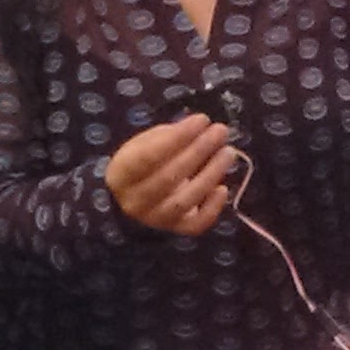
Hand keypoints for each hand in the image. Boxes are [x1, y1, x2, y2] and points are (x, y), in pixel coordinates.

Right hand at [106, 115, 235, 234]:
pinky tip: (223, 189)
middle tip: (220, 131)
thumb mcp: (145, 143)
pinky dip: (212, 208)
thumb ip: (169, 136)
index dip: (177, 137)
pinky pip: (195, 225)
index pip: (148, 156)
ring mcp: (155, 219)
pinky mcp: (175, 230)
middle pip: (168, 177)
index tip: (202, 120)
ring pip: (184, 201)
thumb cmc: (142, 164)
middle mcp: (134, 201)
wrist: (134, 197)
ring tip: (227, 153)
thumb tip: (200, 127)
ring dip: (210, 175)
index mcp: (121, 174)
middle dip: (198, 151)